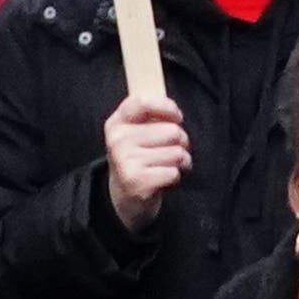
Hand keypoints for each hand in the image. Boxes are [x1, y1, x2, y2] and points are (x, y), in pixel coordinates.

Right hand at [95, 94, 191, 230]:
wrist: (123, 197)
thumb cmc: (137, 158)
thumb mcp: (135, 133)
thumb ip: (151, 116)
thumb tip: (175, 112)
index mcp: (117, 123)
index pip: (143, 102)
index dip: (167, 106)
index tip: (178, 117)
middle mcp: (118, 140)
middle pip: (172, 131)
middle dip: (182, 142)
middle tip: (173, 150)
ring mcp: (125, 161)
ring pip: (177, 153)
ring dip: (181, 161)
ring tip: (169, 165)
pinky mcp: (137, 181)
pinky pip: (174, 172)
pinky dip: (175, 177)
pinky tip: (164, 179)